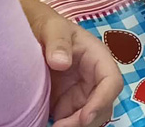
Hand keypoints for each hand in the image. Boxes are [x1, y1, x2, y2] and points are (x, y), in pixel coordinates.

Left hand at [20, 0, 123, 126]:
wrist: (33, 35)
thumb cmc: (48, 27)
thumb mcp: (52, 28)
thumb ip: (58, 42)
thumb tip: (61, 63)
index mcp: (97, 57)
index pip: (111, 81)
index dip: (103, 100)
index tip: (84, 117)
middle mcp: (94, 78)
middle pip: (103, 106)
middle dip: (87, 120)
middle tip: (61, 126)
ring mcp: (82, 94)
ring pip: (91, 118)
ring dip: (76, 126)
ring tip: (54, 126)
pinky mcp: (68, 106)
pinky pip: (73, 122)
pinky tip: (51, 125)